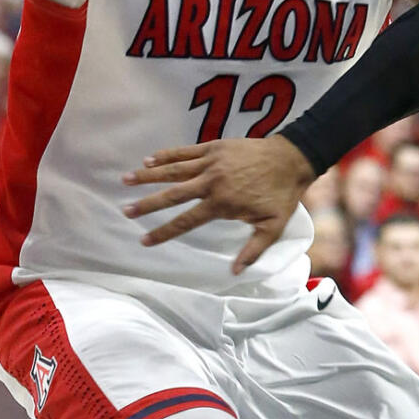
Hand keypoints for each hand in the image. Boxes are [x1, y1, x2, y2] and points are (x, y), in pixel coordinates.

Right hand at [123, 136, 315, 273]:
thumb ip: (253, 249)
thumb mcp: (273, 226)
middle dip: (147, 204)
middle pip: (173, 195)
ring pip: (174, 170)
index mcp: (222, 203)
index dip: (164, 232)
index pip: (186, 221)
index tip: (144, 240)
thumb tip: (235, 272)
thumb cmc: (282, 194)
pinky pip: (186, 151)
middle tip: (125, 211)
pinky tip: (149, 159)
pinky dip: (167, 155)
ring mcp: (212, 162)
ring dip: (149, 175)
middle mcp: (211, 182)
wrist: (292, 158)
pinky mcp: (215, 147)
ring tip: (125, 180)